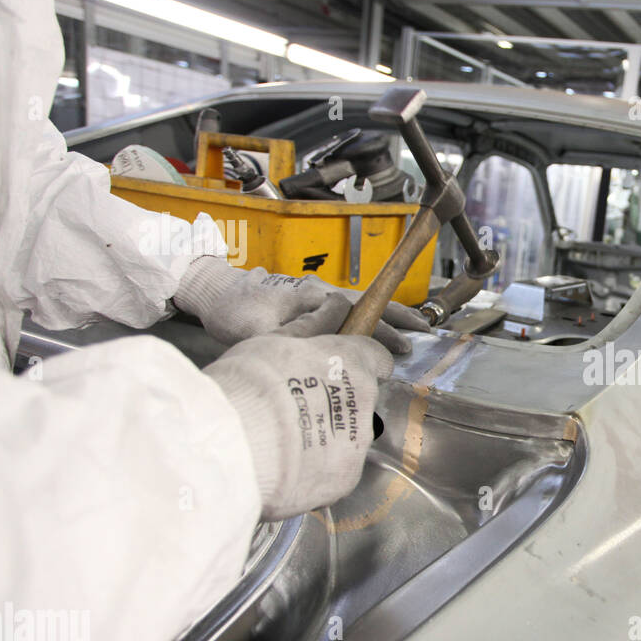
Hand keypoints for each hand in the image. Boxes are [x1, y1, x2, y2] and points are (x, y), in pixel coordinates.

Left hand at [175, 256, 430, 352]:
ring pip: (363, 305)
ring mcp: (318, 297)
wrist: (215, 292)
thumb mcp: (257, 327)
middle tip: (426, 332)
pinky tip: (381, 330)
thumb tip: (330, 338)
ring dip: (390, 316)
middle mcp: (322, 293)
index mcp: (314, 297)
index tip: (403, 348)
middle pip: (370, 303)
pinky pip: (351, 310)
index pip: (359, 314)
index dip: (383, 332)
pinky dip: (373, 317)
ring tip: (415, 329)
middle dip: (399, 318)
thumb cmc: (233, 311)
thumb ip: (294, 332)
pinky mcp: (312, 304)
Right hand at [203, 304, 393, 520]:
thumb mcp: (271, 344)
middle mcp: (364, 403)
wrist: (241, 440)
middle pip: (358, 405)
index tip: (348, 371)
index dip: (361, 364)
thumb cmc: (251, 385)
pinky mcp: (345, 479)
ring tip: (283, 448)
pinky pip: (333, 475)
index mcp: (351, 363)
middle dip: (333, 410)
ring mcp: (357, 444)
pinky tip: (285, 472)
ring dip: (324, 444)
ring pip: (346, 443)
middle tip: (294, 415)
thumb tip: (314, 333)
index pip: (376, 358)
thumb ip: (301, 345)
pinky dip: (314, 475)